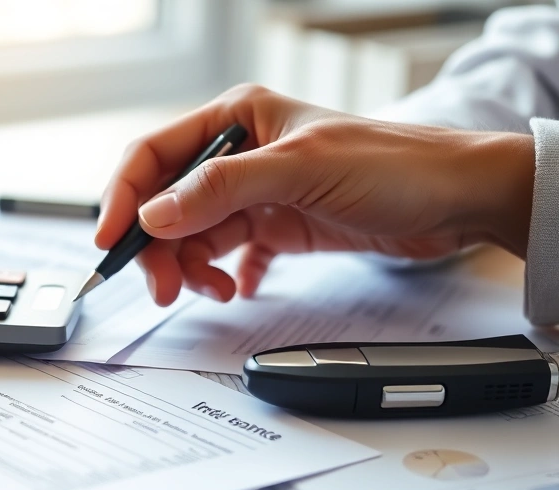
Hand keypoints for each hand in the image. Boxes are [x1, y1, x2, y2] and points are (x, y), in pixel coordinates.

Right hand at [95, 84, 535, 305]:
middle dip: (160, 247)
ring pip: (194, 235)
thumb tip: (153, 215)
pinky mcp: (276, 227)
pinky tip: (240, 287)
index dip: (124, 197)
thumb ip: (220, 190)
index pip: (155, 155)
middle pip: (168, 204)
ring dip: (193, 267)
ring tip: (214, 290)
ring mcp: (257, 194)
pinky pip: (229, 255)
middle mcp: (239, 155)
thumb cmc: (394, 164)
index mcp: (236, 119)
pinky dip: (226, 275)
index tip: (109, 240)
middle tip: (164, 288)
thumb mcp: (299, 169)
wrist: (458, 201)